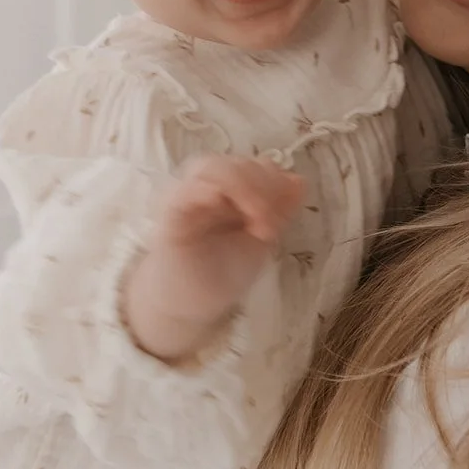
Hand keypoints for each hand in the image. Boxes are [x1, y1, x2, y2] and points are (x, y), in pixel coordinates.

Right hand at [123, 154, 304, 361]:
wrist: (197, 306)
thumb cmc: (226, 271)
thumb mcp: (262, 239)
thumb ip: (279, 210)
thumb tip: (299, 181)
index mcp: (233, 190)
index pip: (255, 164)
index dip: (274, 181)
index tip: (285, 212)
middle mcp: (209, 186)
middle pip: (235, 162)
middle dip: (261, 186)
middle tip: (270, 224)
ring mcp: (187, 196)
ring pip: (210, 167)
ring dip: (240, 186)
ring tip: (256, 220)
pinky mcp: (169, 214)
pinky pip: (183, 191)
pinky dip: (203, 189)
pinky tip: (219, 201)